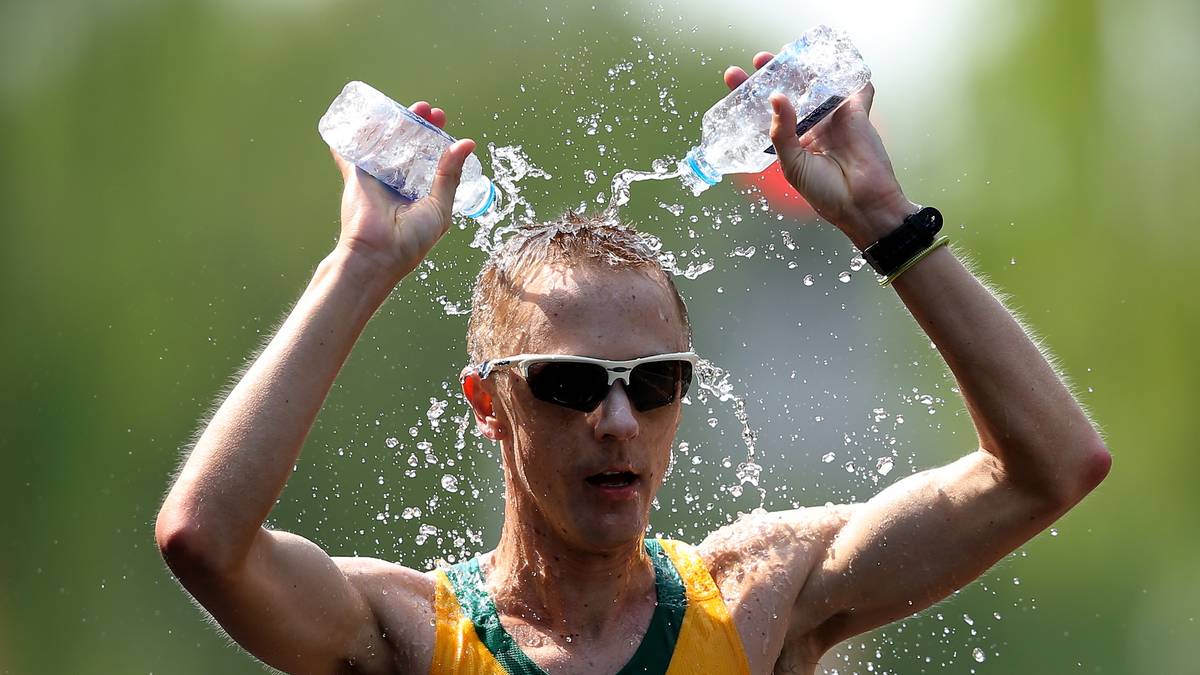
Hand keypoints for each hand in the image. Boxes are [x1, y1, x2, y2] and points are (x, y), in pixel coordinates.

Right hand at [329, 101, 474, 282]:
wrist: (378, 253)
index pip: (429, 156)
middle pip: (408, 145)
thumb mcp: (440, 207)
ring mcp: (376, 177)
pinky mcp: (355, 174)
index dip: (436, 136)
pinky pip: (350, 150)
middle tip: (428, 110)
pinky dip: (351, 134)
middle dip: (418, 124)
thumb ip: (451, 176)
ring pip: (384, 142)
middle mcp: (398, 182)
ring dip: (394, 122)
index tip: (442, 119)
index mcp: (419, 191)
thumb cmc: (412, 239)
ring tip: (411, 108)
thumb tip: (467, 144)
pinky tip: (359, 114)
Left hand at [724, 53, 916, 247]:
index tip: (734, 76)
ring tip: (788, 53)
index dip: (749, 93)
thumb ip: (782, 133)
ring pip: (817, 82)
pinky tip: (834, 58)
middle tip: (761, 60)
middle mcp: (810, 123)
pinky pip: (856, 86)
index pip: (765, 109)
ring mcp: (833, 115)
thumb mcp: (792, 164)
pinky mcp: (857, 111)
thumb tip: (777, 98)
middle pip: (790, 90)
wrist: (860, 203)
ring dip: (805, 65)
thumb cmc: (825, 193)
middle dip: (774, 72)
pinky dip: (849, 71)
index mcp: (791, 138)